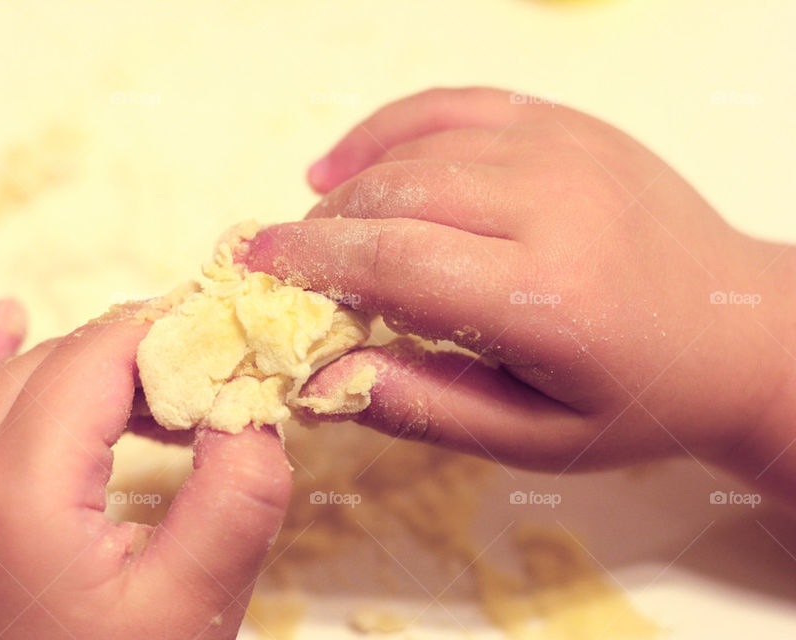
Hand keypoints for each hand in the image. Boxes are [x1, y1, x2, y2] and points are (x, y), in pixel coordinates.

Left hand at [0, 299, 290, 639]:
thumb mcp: (192, 608)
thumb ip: (238, 495)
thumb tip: (249, 403)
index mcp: (15, 489)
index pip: (100, 355)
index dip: (171, 330)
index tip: (232, 333)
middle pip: (58, 362)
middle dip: (141, 353)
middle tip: (215, 374)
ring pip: (11, 378)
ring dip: (89, 365)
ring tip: (163, 381)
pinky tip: (7, 321)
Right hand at [244, 87, 795, 480]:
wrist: (738, 328)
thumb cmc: (634, 396)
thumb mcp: (531, 436)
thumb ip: (422, 405)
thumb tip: (319, 383)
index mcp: (547, 295)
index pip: (394, 260)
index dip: (311, 261)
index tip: (255, 267)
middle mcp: (554, 205)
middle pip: (394, 195)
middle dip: (320, 228)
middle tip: (282, 261)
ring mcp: (564, 150)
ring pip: (416, 149)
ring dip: (351, 187)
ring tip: (319, 228)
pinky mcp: (567, 124)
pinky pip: (455, 105)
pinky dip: (390, 130)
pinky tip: (353, 162)